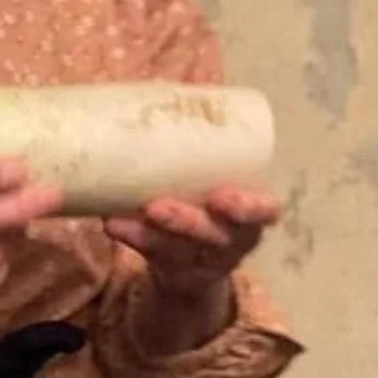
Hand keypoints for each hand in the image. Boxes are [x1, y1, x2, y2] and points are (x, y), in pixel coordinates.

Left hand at [106, 183, 280, 311]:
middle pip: (216, 236)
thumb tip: (163, 108)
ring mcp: (201, 262)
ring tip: (122, 218)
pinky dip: (132, 238)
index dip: (249, 208)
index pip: (265, 212)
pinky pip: (152, 254)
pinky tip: (112, 223)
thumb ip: (203, 166)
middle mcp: (231, 243)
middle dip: (188, 223)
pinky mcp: (171, 268)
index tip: (224, 198)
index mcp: (252, 218)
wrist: (198, 259)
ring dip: (152, 234)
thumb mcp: (221, 191)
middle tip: (159, 208)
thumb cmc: (213, 205)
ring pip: (180, 250)